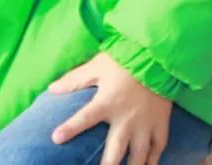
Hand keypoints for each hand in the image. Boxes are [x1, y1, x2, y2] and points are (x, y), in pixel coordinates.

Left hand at [49, 52, 172, 164]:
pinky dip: (152, 161)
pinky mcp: (160, 124)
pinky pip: (158, 148)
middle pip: (115, 150)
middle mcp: (126, 119)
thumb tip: (51, 89)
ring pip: (137, 155)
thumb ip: (75, 79)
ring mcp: (145, 124)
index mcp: (107, 103)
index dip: (70, 129)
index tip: (56, 138)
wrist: (160, 57)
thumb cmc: (126, 60)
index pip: (85, 118)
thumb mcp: (98, 66)